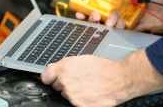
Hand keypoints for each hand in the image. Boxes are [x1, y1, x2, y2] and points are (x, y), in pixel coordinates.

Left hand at [41, 49, 162, 106]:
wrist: (117, 79)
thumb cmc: (100, 68)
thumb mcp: (79, 59)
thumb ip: (63, 64)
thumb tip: (51, 68)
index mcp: (63, 69)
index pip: (45, 77)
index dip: (50, 77)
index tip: (52, 78)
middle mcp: (65, 83)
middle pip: (56, 86)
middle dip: (63, 83)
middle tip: (77, 79)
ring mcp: (72, 96)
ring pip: (66, 95)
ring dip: (72, 92)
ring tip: (85, 85)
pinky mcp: (80, 106)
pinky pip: (75, 103)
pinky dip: (80, 100)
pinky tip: (89, 93)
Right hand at [75, 0, 162, 32]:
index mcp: (114, 0)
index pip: (95, 2)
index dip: (85, 4)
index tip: (79, 4)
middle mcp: (115, 10)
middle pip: (95, 14)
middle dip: (89, 15)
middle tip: (92, 14)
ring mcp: (120, 20)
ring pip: (104, 23)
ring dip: (104, 20)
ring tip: (112, 17)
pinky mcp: (127, 29)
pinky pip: (117, 29)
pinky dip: (117, 26)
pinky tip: (120, 21)